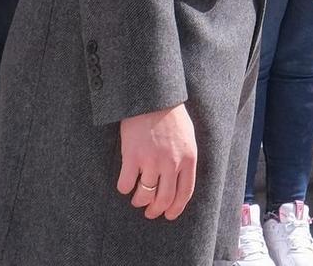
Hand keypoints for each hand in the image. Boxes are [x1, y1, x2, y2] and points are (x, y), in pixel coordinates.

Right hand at [117, 104, 196, 220]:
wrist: (152, 97)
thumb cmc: (170, 115)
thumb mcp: (188, 137)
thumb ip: (186, 158)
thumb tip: (180, 180)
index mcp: (188, 159)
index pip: (184, 193)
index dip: (176, 208)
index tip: (169, 215)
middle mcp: (171, 163)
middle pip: (164, 199)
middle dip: (156, 210)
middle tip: (150, 212)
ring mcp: (151, 161)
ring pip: (145, 195)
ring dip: (140, 201)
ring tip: (137, 200)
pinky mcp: (132, 156)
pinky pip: (126, 184)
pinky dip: (124, 188)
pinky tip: (125, 185)